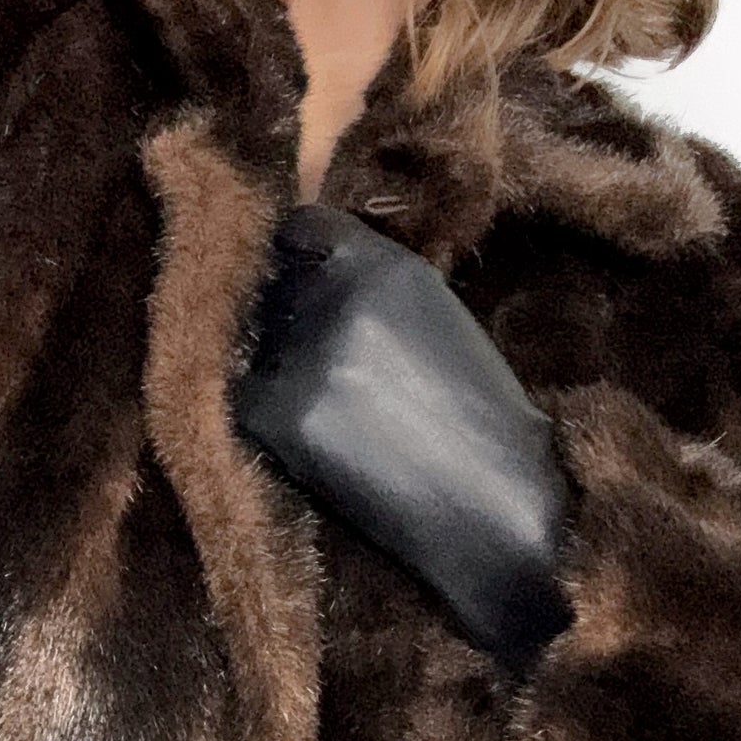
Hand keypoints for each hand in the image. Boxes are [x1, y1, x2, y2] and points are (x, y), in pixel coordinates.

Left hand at [232, 202, 573, 672]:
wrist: (494, 511)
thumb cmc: (482, 429)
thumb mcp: (439, 324)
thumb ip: (376, 294)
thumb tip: (318, 284)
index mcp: (386, 268)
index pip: (303, 229)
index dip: (295, 257)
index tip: (296, 282)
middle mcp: (338, 297)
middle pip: (271, 288)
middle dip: (283, 317)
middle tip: (311, 365)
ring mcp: (304, 355)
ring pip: (253, 347)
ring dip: (272, 370)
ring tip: (323, 412)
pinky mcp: (282, 417)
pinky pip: (246, 401)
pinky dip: (265, 419)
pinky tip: (308, 446)